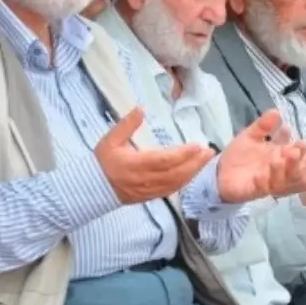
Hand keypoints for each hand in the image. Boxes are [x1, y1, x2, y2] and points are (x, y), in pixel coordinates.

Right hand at [96, 108, 214, 203]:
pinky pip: (172, 189)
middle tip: (209, 151)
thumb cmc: (104, 161)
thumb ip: (127, 125)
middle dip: (195, 163)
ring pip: (177, 183)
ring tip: (206, 159)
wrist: (95, 187)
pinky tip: (193, 172)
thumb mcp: (110, 140)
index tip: (197, 145)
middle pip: (176, 173)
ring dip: (193, 172)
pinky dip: (185, 181)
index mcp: (136, 164)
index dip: (183, 154)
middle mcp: (146, 179)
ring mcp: (150, 190)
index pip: (164, 160)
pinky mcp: (152, 196)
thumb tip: (141, 108)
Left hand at [217, 110, 305, 203]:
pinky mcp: (254, 190)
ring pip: (281, 180)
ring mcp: (267, 181)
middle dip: (296, 160)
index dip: (300, 147)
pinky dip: (264, 181)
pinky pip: (262, 188)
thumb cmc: (240, 155)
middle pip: (294, 169)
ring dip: (282, 171)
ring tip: (278, 159)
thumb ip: (263, 125)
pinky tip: (261, 174)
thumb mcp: (251, 136)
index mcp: (279, 156)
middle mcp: (277, 170)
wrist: (220, 173)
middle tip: (295, 151)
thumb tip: (276, 111)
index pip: (295, 152)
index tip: (300, 140)